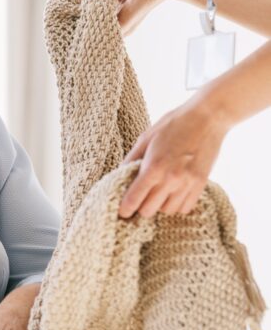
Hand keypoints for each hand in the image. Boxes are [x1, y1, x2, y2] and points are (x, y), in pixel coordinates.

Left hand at [118, 97, 230, 217]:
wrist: (208, 117)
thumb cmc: (174, 124)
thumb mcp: (146, 138)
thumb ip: (131, 159)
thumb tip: (120, 175)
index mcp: (153, 167)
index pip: (133, 200)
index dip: (125, 209)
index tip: (122, 212)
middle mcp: (170, 179)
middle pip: (148, 211)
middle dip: (140, 207)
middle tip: (140, 199)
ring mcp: (187, 184)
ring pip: (167, 211)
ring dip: (159, 205)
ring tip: (157, 193)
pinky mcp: (201, 184)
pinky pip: (185, 208)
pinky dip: (176, 205)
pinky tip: (172, 193)